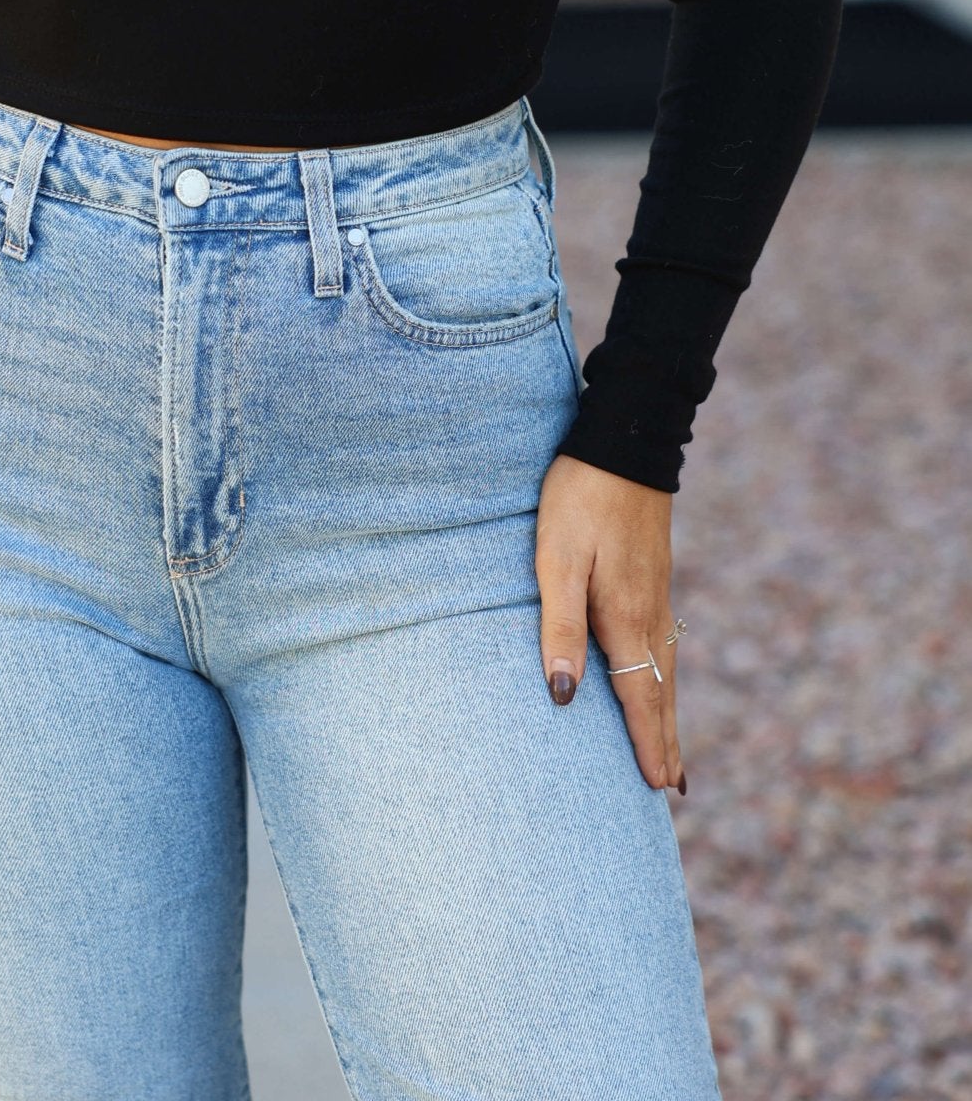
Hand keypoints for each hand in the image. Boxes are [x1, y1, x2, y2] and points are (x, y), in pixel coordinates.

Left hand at [535, 452, 687, 794]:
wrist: (624, 442)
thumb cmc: (580, 498)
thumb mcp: (556, 560)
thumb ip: (560, 627)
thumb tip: (565, 697)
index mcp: (626, 617)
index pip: (640, 697)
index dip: (647, 743)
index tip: (660, 789)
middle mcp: (650, 612)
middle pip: (661, 690)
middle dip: (666, 740)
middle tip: (675, 790)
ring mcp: (658, 592)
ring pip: (668, 667)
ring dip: (669, 711)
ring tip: (672, 748)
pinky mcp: (655, 574)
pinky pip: (666, 642)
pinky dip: (667, 675)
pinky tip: (661, 675)